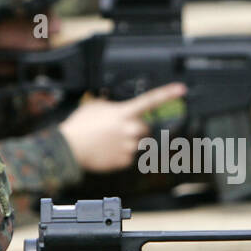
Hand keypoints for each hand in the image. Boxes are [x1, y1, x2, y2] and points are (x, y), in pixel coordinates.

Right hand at [58, 82, 185, 172]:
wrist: (69, 148)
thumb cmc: (80, 126)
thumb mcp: (95, 105)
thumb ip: (112, 105)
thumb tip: (117, 108)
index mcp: (124, 112)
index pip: (150, 100)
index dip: (167, 94)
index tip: (181, 90)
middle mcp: (130, 129)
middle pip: (145, 128)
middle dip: (137, 129)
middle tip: (120, 130)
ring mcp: (128, 146)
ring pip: (138, 144)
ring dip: (128, 142)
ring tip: (109, 141)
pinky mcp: (124, 161)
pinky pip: (129, 157)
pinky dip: (121, 155)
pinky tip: (107, 151)